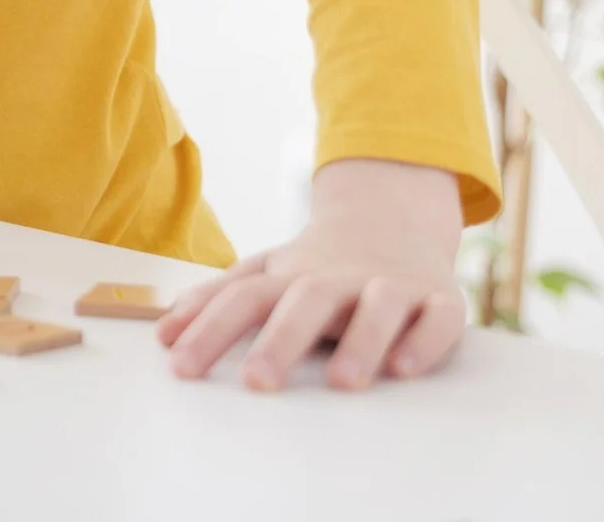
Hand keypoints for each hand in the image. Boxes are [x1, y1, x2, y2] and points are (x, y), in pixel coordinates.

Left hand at [157, 157, 465, 390]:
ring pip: (378, 306)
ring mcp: (390, 286)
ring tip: (343, 383)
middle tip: (256, 382)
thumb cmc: (317, 266)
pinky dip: (424, 341)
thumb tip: (164, 333)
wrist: (392, 221)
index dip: (210, 330)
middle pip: (307, 301)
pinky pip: (438, 318)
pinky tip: (404, 369)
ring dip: (361, 342)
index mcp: (290, 277)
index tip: (180, 368)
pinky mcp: (439, 300)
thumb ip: (217, 300)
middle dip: (281, 341)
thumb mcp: (266, 273)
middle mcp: (338, 279)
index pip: (243, 299)